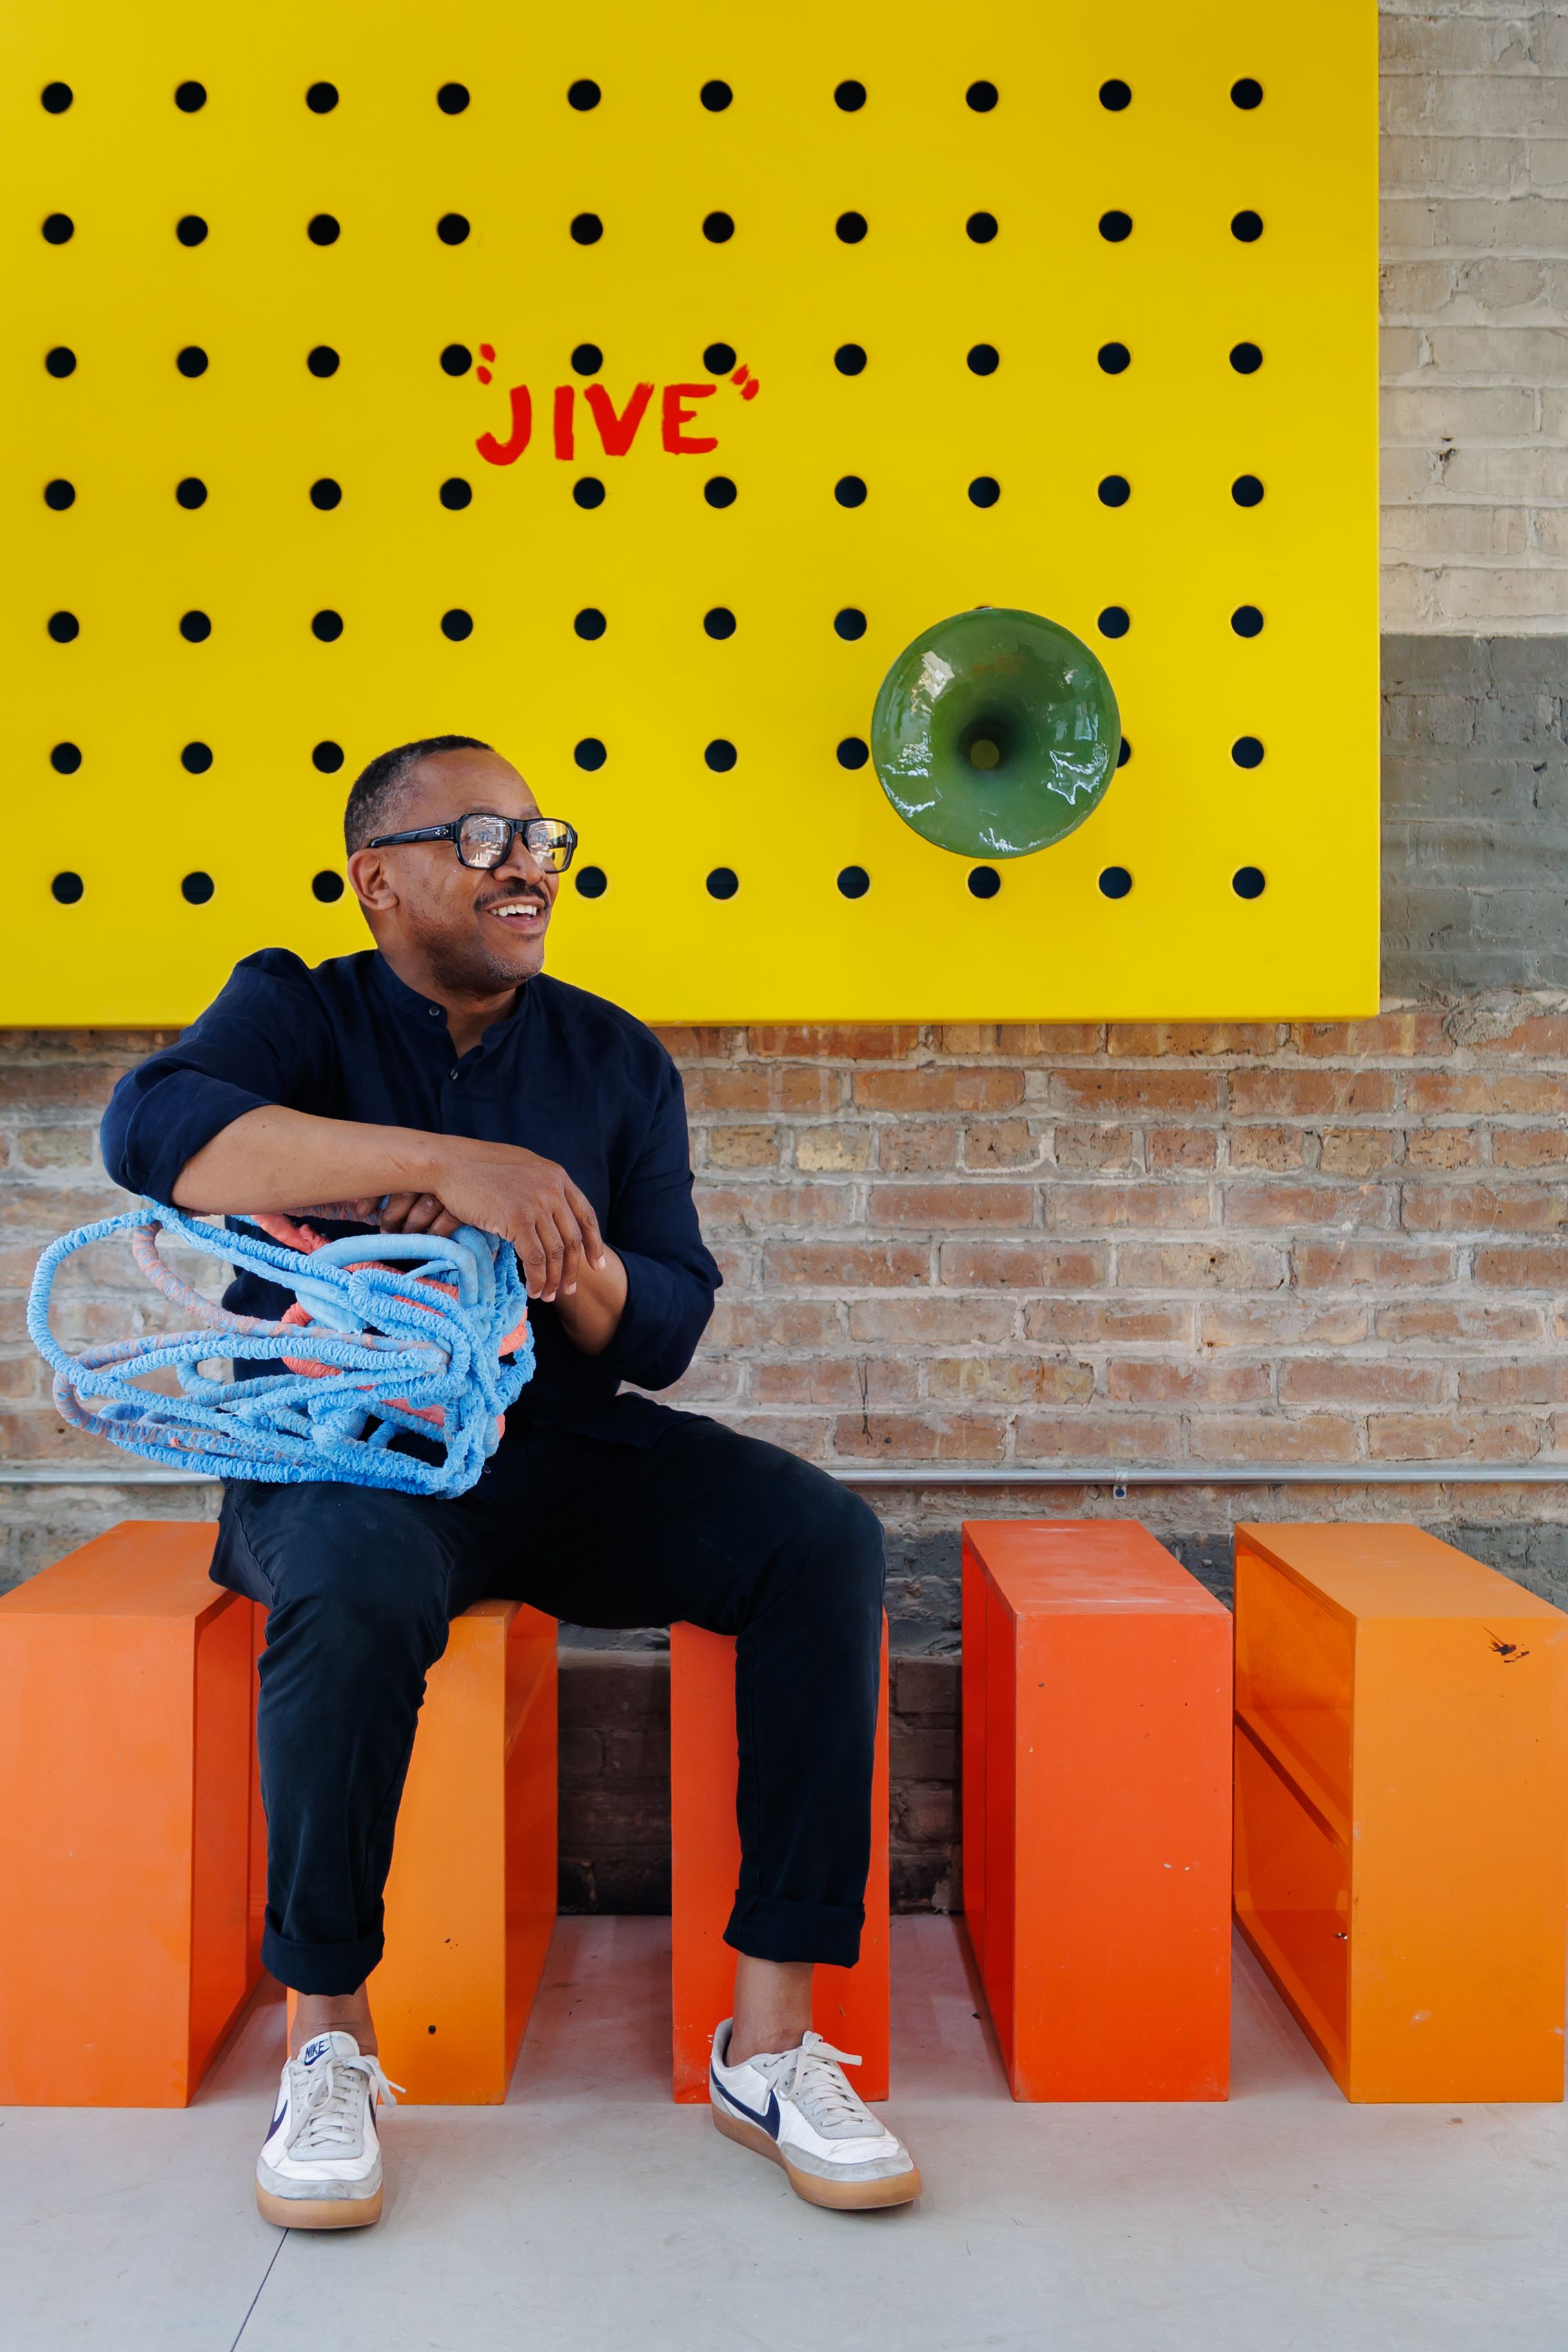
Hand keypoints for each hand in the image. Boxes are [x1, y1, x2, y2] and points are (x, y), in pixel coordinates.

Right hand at [387, 1144, 607, 1302]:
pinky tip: (533, 1290)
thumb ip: (541, 1184)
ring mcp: (536, 1204)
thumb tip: (552, 1206)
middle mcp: (552, 1189)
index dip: (594, 1243)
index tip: (597, 1265)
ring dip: (554, 1279)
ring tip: (548, 1296)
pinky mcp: (516, 1219)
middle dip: (573, 1269)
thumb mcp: (521, 1167)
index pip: (586, 1215)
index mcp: (557, 1176)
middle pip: (572, 1239)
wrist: (450, 1163)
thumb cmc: (478, 1167)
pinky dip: (537, 1278)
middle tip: (569, 1290)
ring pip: (554, 1252)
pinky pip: (535, 1258)